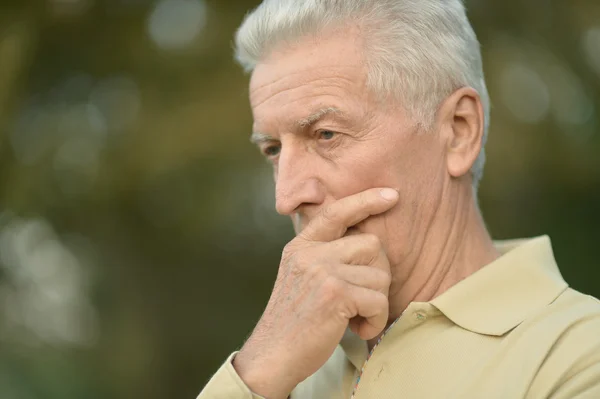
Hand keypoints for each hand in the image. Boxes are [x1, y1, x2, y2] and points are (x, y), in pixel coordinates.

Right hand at [233, 187, 398, 398]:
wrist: (273, 355)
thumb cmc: (294, 321)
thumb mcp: (301, 276)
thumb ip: (324, 255)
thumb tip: (367, 244)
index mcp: (301, 245)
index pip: (336, 212)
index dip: (365, 200)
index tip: (391, 195)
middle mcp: (310, 252)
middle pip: (371, 244)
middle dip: (379, 273)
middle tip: (364, 298)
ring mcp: (322, 271)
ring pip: (379, 275)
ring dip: (377, 302)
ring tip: (356, 317)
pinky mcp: (335, 294)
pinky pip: (378, 300)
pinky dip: (375, 320)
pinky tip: (358, 329)